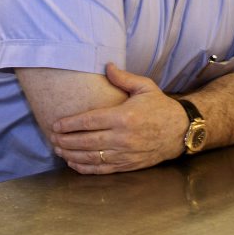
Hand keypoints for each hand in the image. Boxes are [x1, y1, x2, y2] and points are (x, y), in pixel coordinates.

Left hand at [49, 63, 187, 174]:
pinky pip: (102, 169)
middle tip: (52, 138)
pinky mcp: (128, 164)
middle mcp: (123, 137)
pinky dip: (86, 168)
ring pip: (92, 157)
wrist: (181, 131)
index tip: (56, 124)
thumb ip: (123, 78)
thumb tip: (107, 65)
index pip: (89, 122)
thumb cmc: (161, 107)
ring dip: (72, 154)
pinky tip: (74, 163)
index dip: (69, 124)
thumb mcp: (145, 87)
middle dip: (66, 140)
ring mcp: (125, 153)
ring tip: (58, 150)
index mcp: (124, 116)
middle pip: (86, 141)